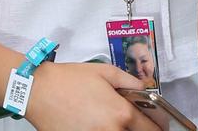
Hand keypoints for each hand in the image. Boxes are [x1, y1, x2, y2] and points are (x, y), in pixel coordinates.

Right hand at [25, 61, 161, 130]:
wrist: (39, 90)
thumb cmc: (70, 80)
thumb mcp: (107, 73)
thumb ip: (131, 82)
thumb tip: (145, 89)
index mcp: (121, 113)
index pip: (150, 129)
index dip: (158, 128)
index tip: (158, 127)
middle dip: (136, 129)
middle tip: (133, 122)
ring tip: (109, 120)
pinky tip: (95, 125)